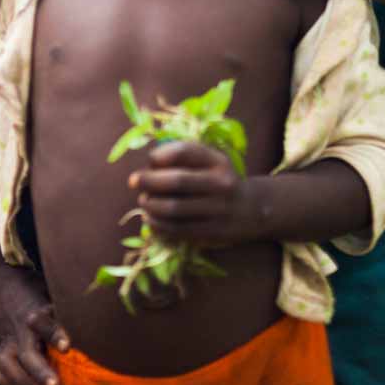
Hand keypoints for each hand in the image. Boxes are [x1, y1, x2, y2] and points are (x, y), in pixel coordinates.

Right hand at [0, 265, 68, 384]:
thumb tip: (94, 316)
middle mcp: (20, 329)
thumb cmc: (32, 289)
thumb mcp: (50, 290)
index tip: (66, 347)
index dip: (56, 335)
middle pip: (26, 353)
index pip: (46, 325)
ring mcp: (6, 339)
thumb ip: (65, 307)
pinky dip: (1, 380)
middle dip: (39, 371)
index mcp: (36, 312)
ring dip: (21, 380)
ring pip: (7, 364)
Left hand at [130, 141, 252, 246]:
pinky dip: (158, 224)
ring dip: (151, 205)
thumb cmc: (218, 180)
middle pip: (177, 181)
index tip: (150, 160)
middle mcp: (221, 184)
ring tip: (144, 201)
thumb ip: (183, 155)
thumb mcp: (209, 161)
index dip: (161, 155)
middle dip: (149, 181)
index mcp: (219, 162)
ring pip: (175, 209)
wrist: (250, 209)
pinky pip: (178, 229)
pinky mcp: (213, 232)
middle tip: (133, 181)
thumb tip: (151, 162)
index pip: (185, 152)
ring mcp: (218, 210)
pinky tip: (150, 219)